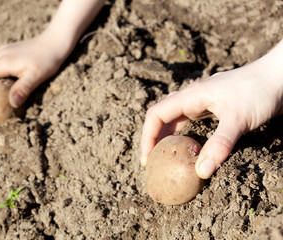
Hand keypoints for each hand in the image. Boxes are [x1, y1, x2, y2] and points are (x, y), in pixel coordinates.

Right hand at [0, 0, 103, 107]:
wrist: (56, 40)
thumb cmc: (48, 59)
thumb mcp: (36, 76)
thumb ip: (22, 89)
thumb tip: (12, 104)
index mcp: (3, 61)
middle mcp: (0, 54)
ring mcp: (4, 50)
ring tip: (7, 87)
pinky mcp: (10, 50)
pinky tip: (15, 77)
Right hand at [141, 41, 282, 178]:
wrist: (279, 75)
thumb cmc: (258, 91)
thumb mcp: (238, 120)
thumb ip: (219, 145)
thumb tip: (201, 172)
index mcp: (190, 96)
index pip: (156, 115)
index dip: (147, 138)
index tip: (148, 160)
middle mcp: (191, 98)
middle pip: (162, 118)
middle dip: (154, 140)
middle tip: (154, 164)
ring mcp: (202, 102)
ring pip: (175, 120)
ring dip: (168, 138)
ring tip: (167, 159)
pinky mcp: (213, 107)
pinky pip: (189, 122)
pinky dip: (184, 136)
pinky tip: (189, 148)